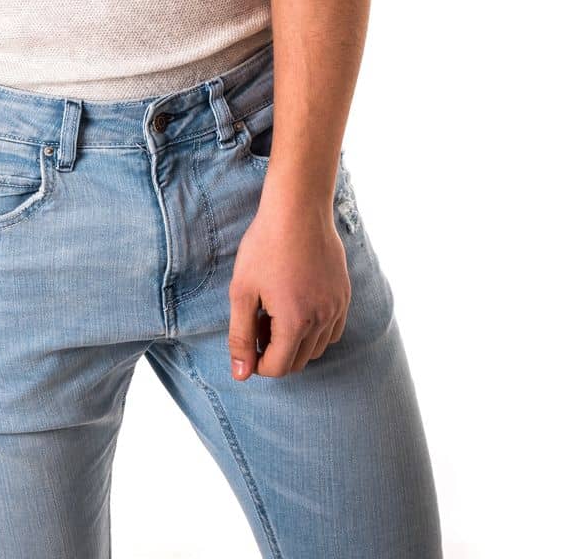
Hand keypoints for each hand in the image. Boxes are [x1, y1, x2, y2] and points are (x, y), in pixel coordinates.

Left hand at [227, 200, 350, 378]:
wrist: (297, 208)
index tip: (247, 341)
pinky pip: (333, 331)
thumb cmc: (265, 246)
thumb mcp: (242, 291)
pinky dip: (316, 330)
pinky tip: (298, 306)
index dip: (257, 362)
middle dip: (274, 352)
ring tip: (275, 311)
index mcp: (295, 322)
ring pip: (316, 348)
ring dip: (295, 342)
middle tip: (258, 322)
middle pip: (297, 361)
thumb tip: (240, 375)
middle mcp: (322, 320)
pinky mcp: (344, 294)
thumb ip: (241, 336)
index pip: (278, 368)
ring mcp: (337, 307)